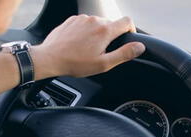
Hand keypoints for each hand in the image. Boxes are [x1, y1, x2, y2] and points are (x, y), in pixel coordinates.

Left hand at [30, 15, 145, 78]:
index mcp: (105, 30)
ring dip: (97, 34)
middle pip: (111, 24)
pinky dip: (85, 32)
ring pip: (97, 24)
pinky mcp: (72, 20)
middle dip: (110, 36)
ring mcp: (82, 18)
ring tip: (88, 50)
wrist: (50, 58)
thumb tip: (140, 47)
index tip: (126, 40)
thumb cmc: (75, 63)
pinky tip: (78, 45)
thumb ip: (124, 54)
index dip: (130, 31)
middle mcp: (95, 20)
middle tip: (102, 52)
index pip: (127, 22)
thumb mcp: (103, 64)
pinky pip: (85, 24)